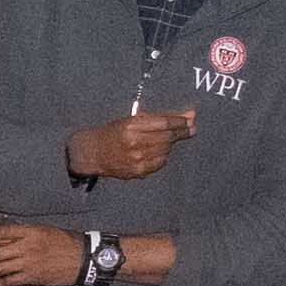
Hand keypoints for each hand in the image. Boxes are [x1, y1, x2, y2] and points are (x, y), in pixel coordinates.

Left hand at [0, 221, 97, 285]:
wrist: (82, 257)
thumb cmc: (64, 241)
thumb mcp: (43, 231)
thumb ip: (22, 235)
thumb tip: (1, 242)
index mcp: (30, 231)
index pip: (1, 232)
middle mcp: (27, 246)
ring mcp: (29, 262)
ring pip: (1, 268)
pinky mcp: (33, 277)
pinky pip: (10, 281)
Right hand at [70, 105, 194, 183]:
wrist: (94, 152)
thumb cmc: (113, 132)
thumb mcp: (133, 119)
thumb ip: (161, 117)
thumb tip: (190, 115)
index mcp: (131, 126)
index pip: (164, 123)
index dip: (180, 121)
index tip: (190, 120)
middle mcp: (134, 143)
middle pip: (167, 137)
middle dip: (181, 132)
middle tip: (190, 129)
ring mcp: (136, 159)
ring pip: (166, 150)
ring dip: (171, 144)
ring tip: (170, 138)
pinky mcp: (138, 171)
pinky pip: (160, 162)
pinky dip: (163, 155)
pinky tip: (158, 151)